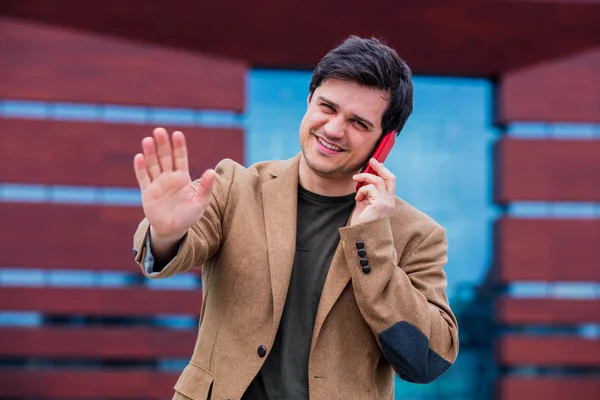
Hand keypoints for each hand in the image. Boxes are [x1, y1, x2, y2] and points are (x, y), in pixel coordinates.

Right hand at [133, 127, 216, 241]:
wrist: (174, 230)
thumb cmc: (189, 215)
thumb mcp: (201, 202)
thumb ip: (205, 187)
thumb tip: (212, 172)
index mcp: (183, 177)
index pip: (180, 158)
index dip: (179, 146)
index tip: (177, 134)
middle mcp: (169, 177)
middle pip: (165, 158)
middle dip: (162, 145)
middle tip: (159, 130)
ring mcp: (157, 184)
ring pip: (153, 165)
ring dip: (150, 153)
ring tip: (147, 140)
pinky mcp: (147, 193)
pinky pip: (143, 178)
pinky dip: (140, 168)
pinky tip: (139, 157)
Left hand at [350, 158, 395, 225]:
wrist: (361, 235)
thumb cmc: (362, 221)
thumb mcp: (365, 202)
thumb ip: (367, 191)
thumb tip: (364, 177)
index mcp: (388, 200)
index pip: (390, 181)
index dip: (383, 170)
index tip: (375, 163)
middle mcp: (390, 201)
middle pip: (390, 177)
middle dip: (380, 167)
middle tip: (372, 160)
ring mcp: (387, 203)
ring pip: (377, 180)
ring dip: (364, 177)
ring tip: (355, 180)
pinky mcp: (380, 204)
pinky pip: (370, 188)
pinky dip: (361, 190)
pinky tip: (358, 198)